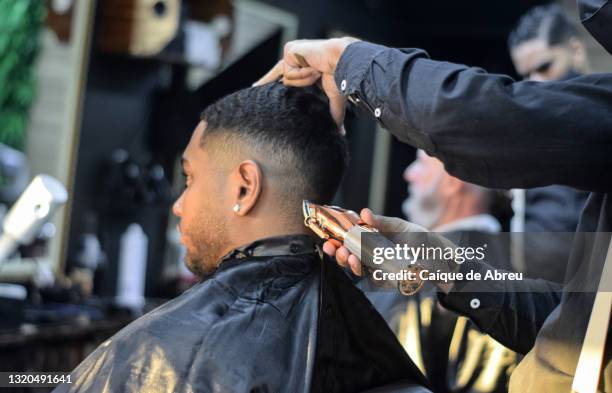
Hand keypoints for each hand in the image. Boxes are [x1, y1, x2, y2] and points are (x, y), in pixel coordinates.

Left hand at [253, 37, 358, 127]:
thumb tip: (340, 133)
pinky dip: (302, 75)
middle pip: (277, 73)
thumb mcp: (333, 98)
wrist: (343, 61)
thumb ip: (332, 114)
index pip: (284, 75)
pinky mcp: (290, 50)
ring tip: (318, 73)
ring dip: (304, 80)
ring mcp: (292, 53)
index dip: (271, 79)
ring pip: (287, 78)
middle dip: (266, 79)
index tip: (257, 87)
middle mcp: (297, 58)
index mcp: (305, 67)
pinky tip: (313, 69)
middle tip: (256, 87)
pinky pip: (289, 72)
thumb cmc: (341, 76)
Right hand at [323, 208, 459, 292]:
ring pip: (357, 269)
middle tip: (333, 248)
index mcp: (372, 241)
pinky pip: (370, 279)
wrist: (442, 257)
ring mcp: (378, 269)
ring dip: (348, 263)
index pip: (350, 240)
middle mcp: (372, 256)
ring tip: (346, 256)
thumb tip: (363, 213)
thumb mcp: (400, 226)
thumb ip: (381, 222)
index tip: (329, 236)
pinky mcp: (386, 281)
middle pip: (349, 256)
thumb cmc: (421, 240)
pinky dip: (363, 273)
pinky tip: (359, 264)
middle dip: (337, 253)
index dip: (337, 239)